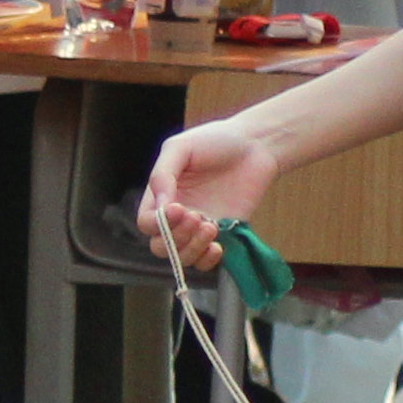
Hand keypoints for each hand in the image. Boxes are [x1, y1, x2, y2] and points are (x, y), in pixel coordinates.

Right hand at [133, 117, 277, 270]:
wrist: (256, 145)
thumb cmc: (216, 140)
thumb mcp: (181, 148)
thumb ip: (163, 174)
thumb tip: (160, 206)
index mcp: (162, 195)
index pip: (146, 223)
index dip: (157, 224)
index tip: (178, 209)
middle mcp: (178, 215)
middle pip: (160, 246)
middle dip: (176, 237)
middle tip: (198, 216)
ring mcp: (199, 227)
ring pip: (182, 257)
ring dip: (193, 248)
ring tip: (211, 226)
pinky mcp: (223, 234)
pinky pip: (206, 261)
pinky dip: (207, 260)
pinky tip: (218, 245)